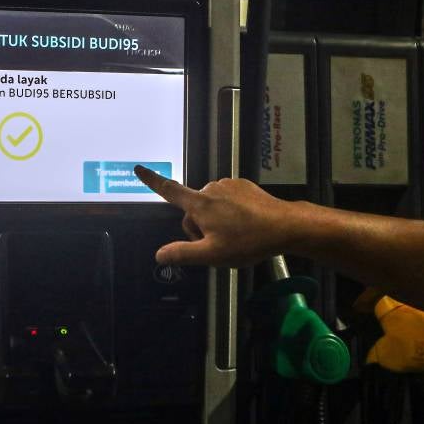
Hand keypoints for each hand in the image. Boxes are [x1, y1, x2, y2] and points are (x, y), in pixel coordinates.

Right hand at [134, 165, 294, 267]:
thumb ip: (183, 254)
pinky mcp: (244, 186)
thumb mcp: (212, 254)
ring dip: (216, 220)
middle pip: (193, 209)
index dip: (152, 181)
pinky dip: (230, 212)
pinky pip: (227, 200)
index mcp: (200, 204)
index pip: (169, 191)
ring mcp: (229, 185)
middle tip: (219, 244)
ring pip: (211, 206)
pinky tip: (245, 224)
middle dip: (200, 227)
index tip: (139, 169)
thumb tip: (159, 255)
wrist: (284, 226)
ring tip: (236, 235)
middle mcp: (211, 189)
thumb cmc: (247, 241)